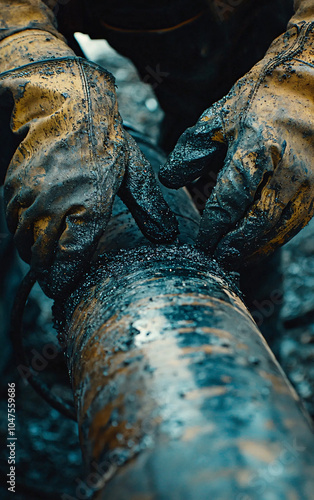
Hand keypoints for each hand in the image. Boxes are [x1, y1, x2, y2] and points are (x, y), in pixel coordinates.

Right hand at [1, 32, 177, 296]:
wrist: (64, 103)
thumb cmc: (102, 138)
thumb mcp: (133, 172)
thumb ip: (149, 208)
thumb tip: (166, 235)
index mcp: (88, 207)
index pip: (69, 260)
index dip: (63, 280)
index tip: (63, 289)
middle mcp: (55, 207)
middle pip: (42, 258)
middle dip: (48, 272)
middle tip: (56, 278)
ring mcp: (31, 198)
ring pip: (25, 242)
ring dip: (34, 254)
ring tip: (47, 258)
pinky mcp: (14, 188)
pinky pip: (14, 222)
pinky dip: (23, 233)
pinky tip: (36, 231)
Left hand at [160, 17, 313, 268]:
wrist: (311, 85)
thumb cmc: (260, 99)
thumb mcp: (219, 118)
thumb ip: (191, 152)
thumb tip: (169, 180)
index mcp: (254, 151)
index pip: (228, 203)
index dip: (212, 229)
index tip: (200, 244)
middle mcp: (284, 171)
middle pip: (256, 224)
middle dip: (233, 247)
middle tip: (216, 261)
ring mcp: (306, 183)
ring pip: (278, 229)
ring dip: (254, 249)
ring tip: (234, 260)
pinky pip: (294, 224)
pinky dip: (273, 239)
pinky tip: (258, 246)